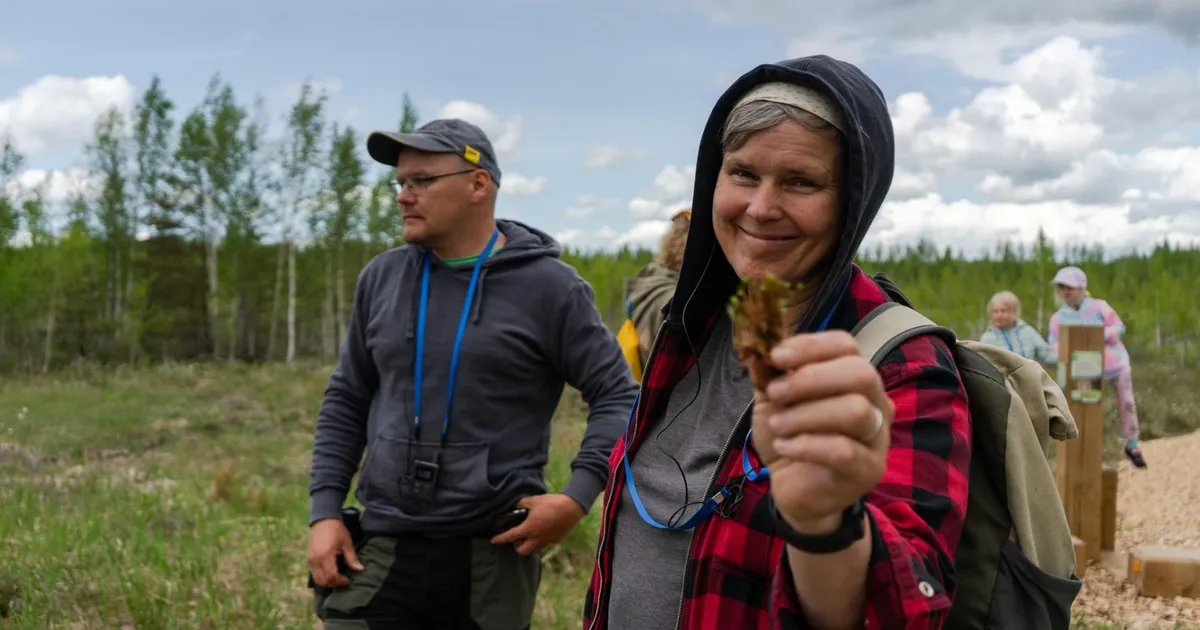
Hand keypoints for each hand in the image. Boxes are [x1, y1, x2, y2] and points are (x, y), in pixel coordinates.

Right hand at [307, 518, 363, 587]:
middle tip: (343, 580)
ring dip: (327, 582)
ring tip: (338, 577)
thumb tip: (360, 570)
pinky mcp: (309, 559)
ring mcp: (310, 560)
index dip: (340, 581)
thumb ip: (352, 558)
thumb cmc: (337, 530)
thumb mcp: (347, 543)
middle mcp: (315, 560)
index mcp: (325, 556)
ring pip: (317, 579)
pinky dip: (322, 577)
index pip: (331, 576)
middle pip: (323, 581)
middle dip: (334, 584)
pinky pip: (314, 573)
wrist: (323, 519)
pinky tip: (331, 572)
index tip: (348, 579)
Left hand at [490, 493, 585, 555]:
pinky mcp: (556, 540)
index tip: (493, 540)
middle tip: (518, 537)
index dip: (500, 539)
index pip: (510, 536)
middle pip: (521, 551)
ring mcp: (547, 541)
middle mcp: (536, 538)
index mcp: (528, 529)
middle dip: (517, 546)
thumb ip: (522, 504)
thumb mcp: (534, 500)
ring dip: (529, 543)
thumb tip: (517, 505)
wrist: (572, 507)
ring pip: (534, 548)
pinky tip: (544, 529)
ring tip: (531, 533)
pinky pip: (545, 543)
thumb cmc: (551, 503)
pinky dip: (541, 538)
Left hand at [752, 330, 892, 533]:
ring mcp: (877, 437)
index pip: (846, 346)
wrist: (794, 490)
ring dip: (805, 415)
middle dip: (811, 379)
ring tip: (777, 425)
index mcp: (854, 377)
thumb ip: (769, 376)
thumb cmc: (790, 438)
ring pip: (855, 411)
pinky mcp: (869, 469)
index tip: (777, 357)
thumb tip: (758, 352)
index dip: (811, 346)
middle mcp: (876, 402)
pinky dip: (806, 445)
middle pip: (861, 373)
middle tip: (776, 393)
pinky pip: (844, 450)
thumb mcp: (773, 402)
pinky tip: (785, 447)